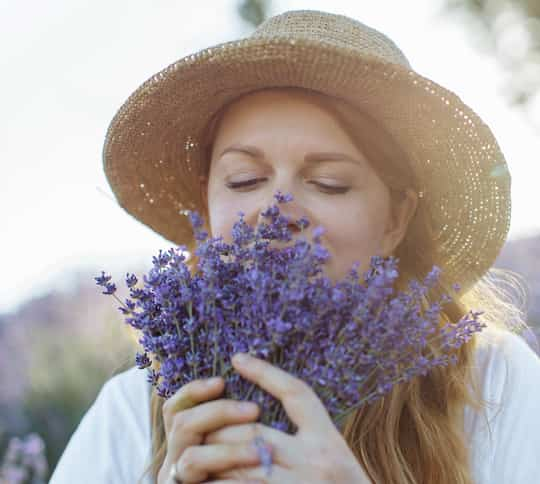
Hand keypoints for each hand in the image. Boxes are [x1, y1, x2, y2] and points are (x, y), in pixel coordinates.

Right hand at [157, 375, 261, 483]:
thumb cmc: (249, 468)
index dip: (194, 391)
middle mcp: (174, 458)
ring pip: (191, 457)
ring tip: (260, 451)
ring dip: (229, 451)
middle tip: (255, 410)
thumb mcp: (234, 438)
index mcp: (183, 440)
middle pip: (181, 424)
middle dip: (219, 412)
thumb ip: (232, 419)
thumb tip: (246, 378)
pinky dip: (226, 471)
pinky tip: (252, 469)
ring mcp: (177, 479)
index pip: (176, 407)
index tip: (221, 382)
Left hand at [203, 353, 372, 483]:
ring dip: (213, 457)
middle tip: (201, 423)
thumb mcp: (335, 458)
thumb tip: (256, 419)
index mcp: (329, 441)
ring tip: (196, 452)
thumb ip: (306, 438)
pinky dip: (219, 483)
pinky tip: (209, 478)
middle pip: (253, 431)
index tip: (238, 358)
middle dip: (221, 426)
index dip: (266, 372)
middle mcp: (316, 462)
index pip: (297, 394)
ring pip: (238, 463)